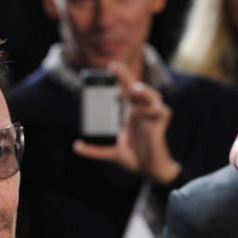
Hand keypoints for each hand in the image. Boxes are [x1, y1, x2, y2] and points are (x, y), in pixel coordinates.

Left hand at [73, 62, 180, 184]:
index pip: (125, 90)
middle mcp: (141, 111)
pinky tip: (145, 112)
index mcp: (130, 113)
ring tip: (132, 90)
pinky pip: (160, 110)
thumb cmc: (134, 158)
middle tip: (114, 67)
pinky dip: (152, 109)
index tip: (110, 68)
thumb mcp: (111, 152)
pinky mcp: (161, 124)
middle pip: (136, 87)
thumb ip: (94, 150)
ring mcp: (152, 116)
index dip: (120, 77)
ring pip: (152, 95)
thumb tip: (76, 147)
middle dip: (127, 76)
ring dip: (143, 90)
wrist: (149, 171)